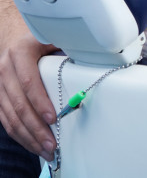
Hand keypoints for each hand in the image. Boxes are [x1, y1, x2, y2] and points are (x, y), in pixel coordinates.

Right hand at [0, 0, 56, 159]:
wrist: (13, 33)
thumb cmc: (39, 35)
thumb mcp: (54, 33)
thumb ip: (72, 42)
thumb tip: (100, 52)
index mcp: (20, 53)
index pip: (28, 81)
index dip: (39, 101)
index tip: (52, 116)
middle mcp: (5, 70)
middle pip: (18, 104)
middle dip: (36, 127)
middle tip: (52, 143)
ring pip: (10, 116)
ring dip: (28, 136)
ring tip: (46, 150)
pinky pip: (6, 119)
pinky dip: (19, 134)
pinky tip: (32, 143)